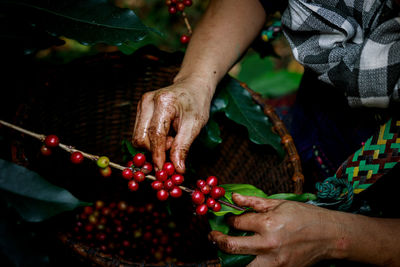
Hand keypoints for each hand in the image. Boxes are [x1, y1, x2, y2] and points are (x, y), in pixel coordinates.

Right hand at [132, 77, 213, 172]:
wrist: (193, 86)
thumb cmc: (196, 104)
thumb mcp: (195, 126)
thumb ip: (183, 147)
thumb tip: (177, 168)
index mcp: (164, 102)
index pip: (155, 135)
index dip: (158, 155)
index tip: (162, 170)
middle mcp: (148, 101)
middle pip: (141, 138)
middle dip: (155, 150)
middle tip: (173, 145)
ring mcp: (142, 103)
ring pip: (138, 136)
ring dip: (153, 145)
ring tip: (171, 138)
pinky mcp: (140, 108)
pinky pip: (140, 132)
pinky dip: (151, 139)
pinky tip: (165, 133)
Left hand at [209, 194, 341, 266]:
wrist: (329, 236)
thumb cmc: (305, 216)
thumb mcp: (278, 204)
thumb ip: (253, 202)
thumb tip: (234, 198)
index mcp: (268, 223)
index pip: (237, 223)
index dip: (229, 221)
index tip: (228, 220)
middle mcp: (269, 244)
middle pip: (232, 246)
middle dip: (217, 241)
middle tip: (213, 237)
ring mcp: (275, 262)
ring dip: (231, 260)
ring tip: (227, 252)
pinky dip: (250, 265)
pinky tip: (247, 259)